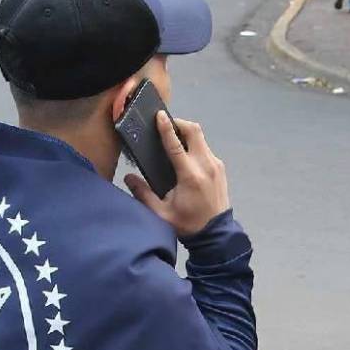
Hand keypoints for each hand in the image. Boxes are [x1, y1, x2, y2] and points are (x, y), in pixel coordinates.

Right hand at [124, 112, 229, 237]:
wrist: (216, 235)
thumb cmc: (187, 224)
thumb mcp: (161, 213)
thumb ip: (143, 195)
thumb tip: (128, 178)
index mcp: (190, 175)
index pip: (176, 145)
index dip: (166, 128)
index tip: (159, 115)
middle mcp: (206, 165)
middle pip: (194, 131)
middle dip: (180, 124)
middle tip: (167, 125)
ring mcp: (216, 165)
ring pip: (201, 138)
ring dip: (187, 134)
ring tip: (174, 141)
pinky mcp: (221, 168)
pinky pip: (206, 149)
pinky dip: (195, 146)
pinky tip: (185, 155)